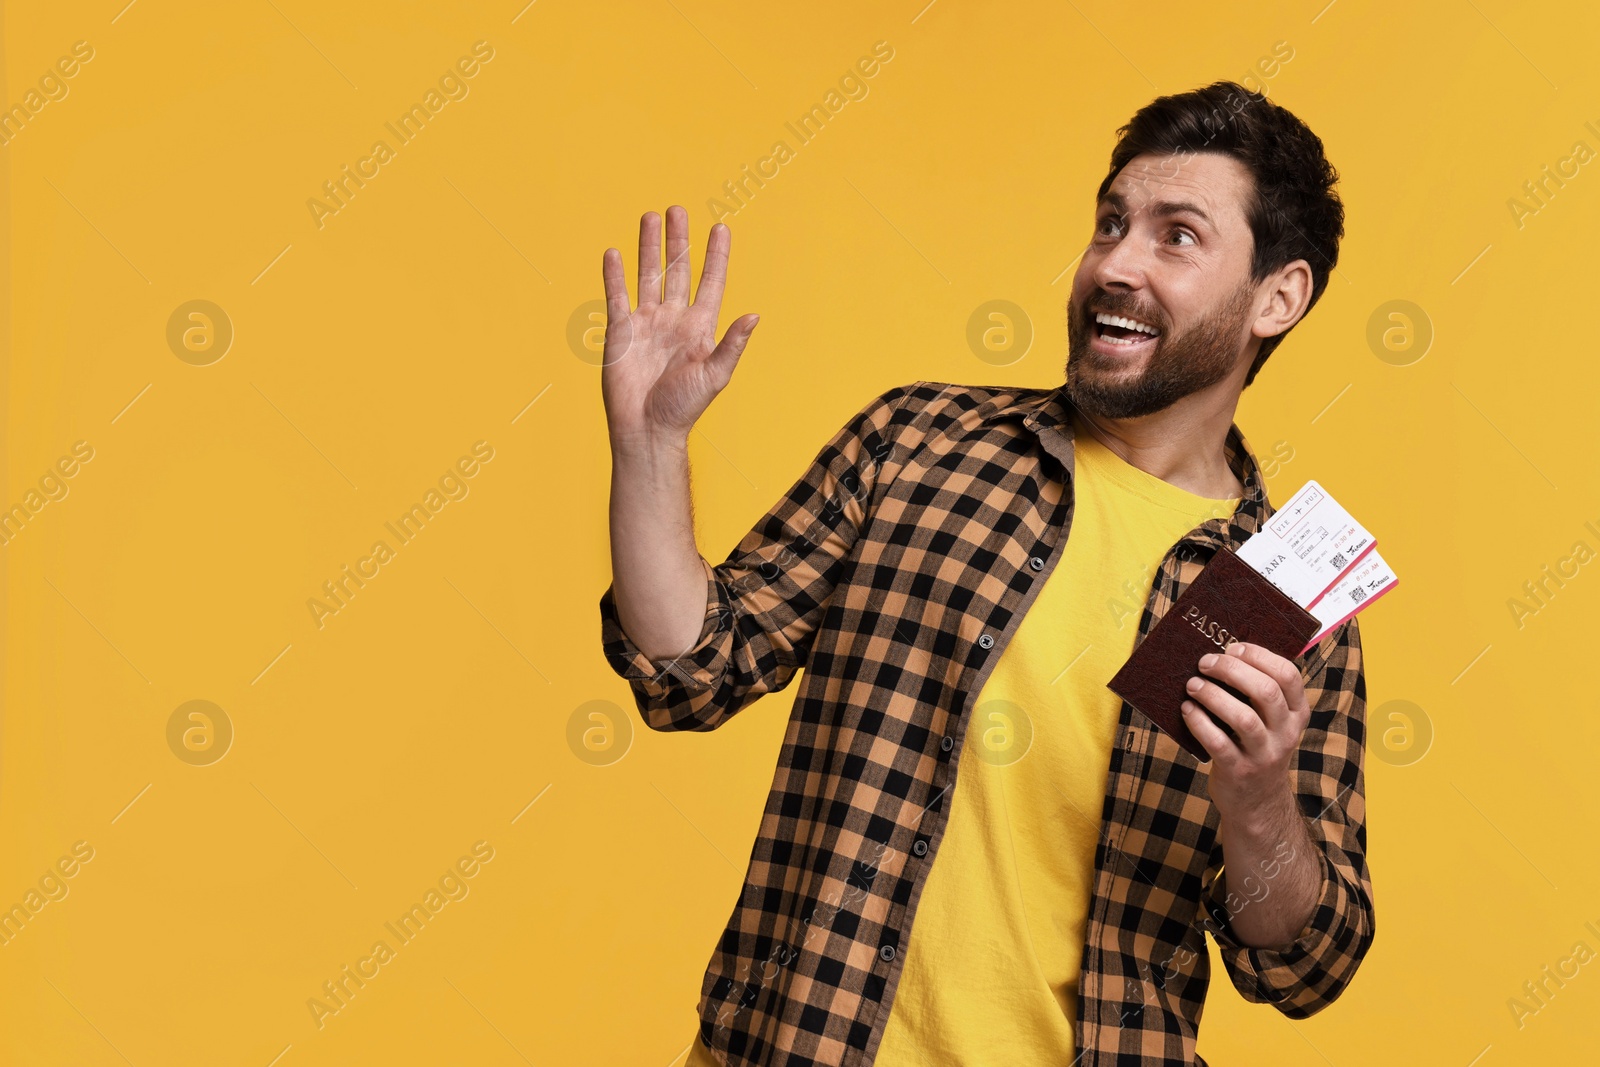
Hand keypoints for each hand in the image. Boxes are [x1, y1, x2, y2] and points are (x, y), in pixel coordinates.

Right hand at [600, 205, 760, 443]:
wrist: (647, 428)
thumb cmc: (684, 407)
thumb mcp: (715, 375)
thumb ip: (732, 343)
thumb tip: (755, 315)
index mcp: (700, 327)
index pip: (710, 282)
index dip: (715, 256)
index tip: (720, 228)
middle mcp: (673, 319)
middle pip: (677, 270)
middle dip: (678, 240)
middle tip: (677, 209)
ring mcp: (646, 323)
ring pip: (647, 274)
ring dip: (649, 247)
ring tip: (649, 217)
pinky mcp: (620, 331)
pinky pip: (617, 296)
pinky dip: (614, 275)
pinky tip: (613, 252)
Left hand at [1180, 641, 1308, 822]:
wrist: (1257, 802)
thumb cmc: (1256, 747)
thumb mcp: (1271, 722)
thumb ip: (1258, 693)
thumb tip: (1223, 653)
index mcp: (1296, 713)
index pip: (1288, 675)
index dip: (1259, 656)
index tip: (1233, 648)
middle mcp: (1285, 733)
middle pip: (1265, 691)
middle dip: (1232, 670)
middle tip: (1205, 662)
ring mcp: (1264, 754)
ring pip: (1243, 718)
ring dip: (1213, 695)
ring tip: (1193, 684)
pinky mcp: (1239, 771)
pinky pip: (1218, 743)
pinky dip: (1199, 722)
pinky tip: (1187, 710)